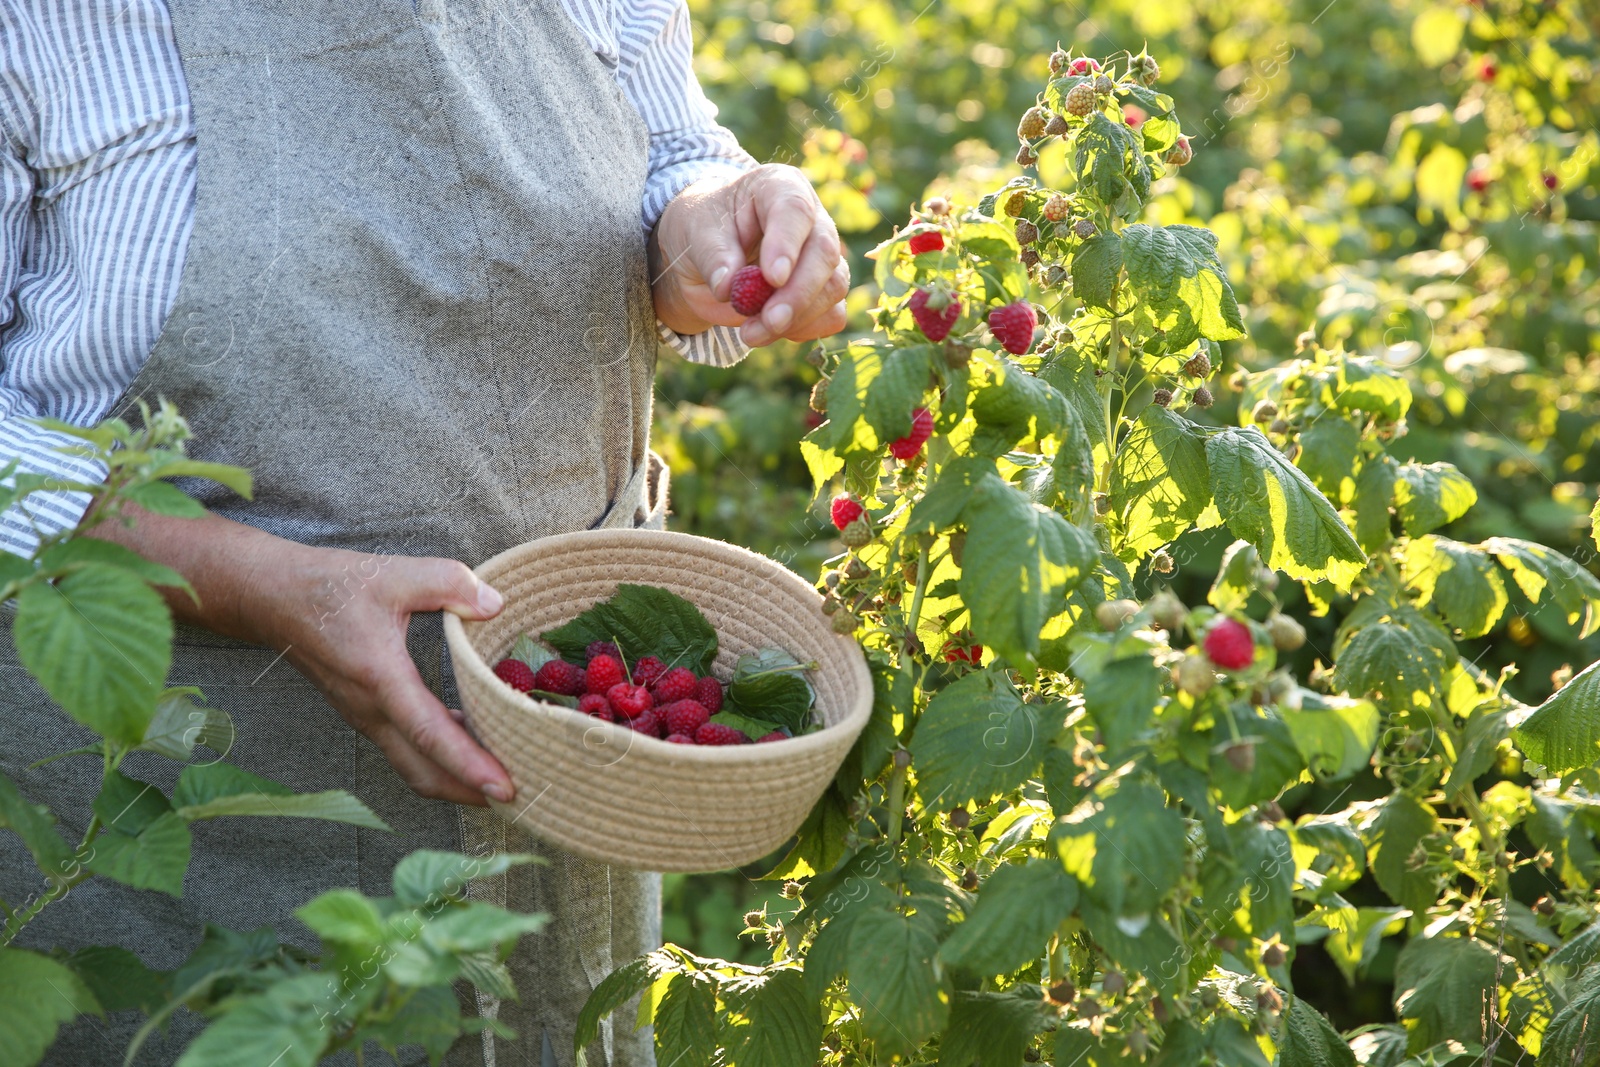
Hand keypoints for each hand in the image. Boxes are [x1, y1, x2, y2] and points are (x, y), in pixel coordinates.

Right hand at [91, 510, 515, 806]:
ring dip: (456, 781)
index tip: (504, 789)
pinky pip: (406, 748)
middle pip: (423, 771)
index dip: (469, 764)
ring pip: (414, 766)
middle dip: (470, 792)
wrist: (271, 597)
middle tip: (520, 800)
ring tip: (502, 782)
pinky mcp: (364, 713)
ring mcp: (365, 717)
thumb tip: (496, 604)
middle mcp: (371, 710)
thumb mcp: (393, 573)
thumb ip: (449, 584)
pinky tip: (473, 743)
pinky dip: (441, 758)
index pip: (430, 734)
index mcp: (380, 678)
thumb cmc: (329, 585)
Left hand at [649, 163, 849, 346]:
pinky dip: (804, 330)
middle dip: (798, 293)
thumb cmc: (704, 228)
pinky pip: (831, 315)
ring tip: (751, 332)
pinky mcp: (823, 291)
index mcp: (779, 187)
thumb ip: (713, 256)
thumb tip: (727, 287)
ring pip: (833, 287)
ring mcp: (822, 256)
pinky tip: (770, 331)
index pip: (794, 210)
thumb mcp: (695, 231)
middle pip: (823, 252)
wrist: (706, 255)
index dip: (787, 244)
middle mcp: (811, 219)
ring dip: (797, 318)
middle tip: (769, 320)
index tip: (772, 278)